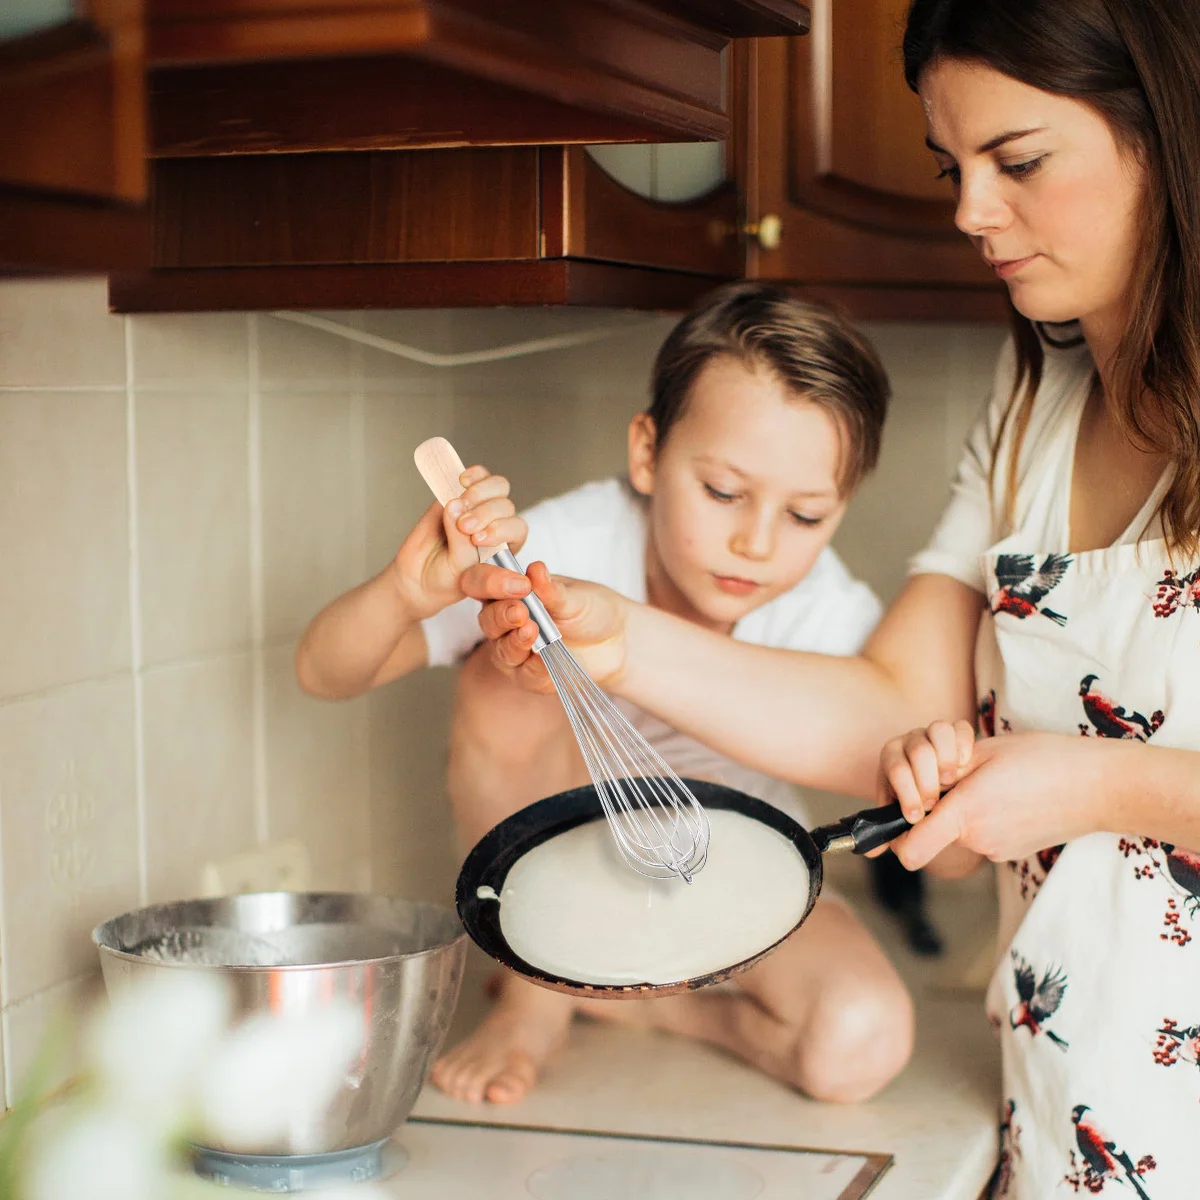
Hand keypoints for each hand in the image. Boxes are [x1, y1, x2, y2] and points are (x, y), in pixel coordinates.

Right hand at [391, 465, 524, 620]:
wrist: (419, 577)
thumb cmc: (447, 579)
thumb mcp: (460, 569)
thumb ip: (462, 539)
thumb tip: (454, 504)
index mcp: (506, 546)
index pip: (517, 529)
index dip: (500, 529)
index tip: (477, 539)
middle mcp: (497, 524)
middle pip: (505, 506)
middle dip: (485, 514)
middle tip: (463, 526)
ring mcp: (479, 507)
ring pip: (497, 487)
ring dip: (479, 493)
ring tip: (457, 505)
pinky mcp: (460, 494)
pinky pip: (477, 476)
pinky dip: (473, 475)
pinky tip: (463, 481)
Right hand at [460, 561, 628, 694]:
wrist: (616, 639)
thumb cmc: (589, 609)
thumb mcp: (574, 596)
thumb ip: (551, 589)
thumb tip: (535, 570)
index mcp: (509, 592)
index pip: (482, 583)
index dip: (491, 582)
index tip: (518, 584)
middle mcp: (505, 621)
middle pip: (489, 621)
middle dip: (502, 616)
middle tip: (521, 612)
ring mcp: (514, 650)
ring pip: (502, 651)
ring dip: (515, 643)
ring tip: (531, 633)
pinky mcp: (529, 676)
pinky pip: (525, 676)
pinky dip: (536, 669)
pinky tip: (546, 662)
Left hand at [886, 730, 1107, 869]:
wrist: (1101, 786)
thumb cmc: (1043, 759)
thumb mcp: (984, 753)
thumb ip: (946, 772)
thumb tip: (921, 786)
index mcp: (965, 814)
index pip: (909, 851)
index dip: (894, 839)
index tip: (898, 818)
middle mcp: (978, 840)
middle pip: (933, 830)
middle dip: (935, 805)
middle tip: (959, 775)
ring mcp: (997, 850)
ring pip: (958, 831)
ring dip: (963, 809)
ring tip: (993, 782)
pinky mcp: (1012, 852)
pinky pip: (981, 835)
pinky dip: (984, 817)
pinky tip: (1010, 796)